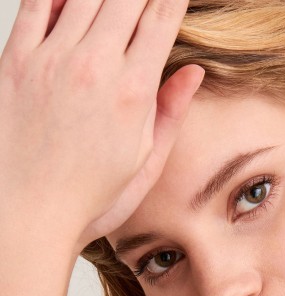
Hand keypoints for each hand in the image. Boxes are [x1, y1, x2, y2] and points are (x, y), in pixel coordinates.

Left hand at [0, 0, 202, 248]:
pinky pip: (34, 5)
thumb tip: (193, 72)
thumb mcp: (146, 164)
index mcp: (133, 93)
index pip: (161, 21)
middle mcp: (94, 67)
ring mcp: (51, 60)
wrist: (26, 214)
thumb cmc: (90, 196)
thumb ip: (171, 113)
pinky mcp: (15, 62)